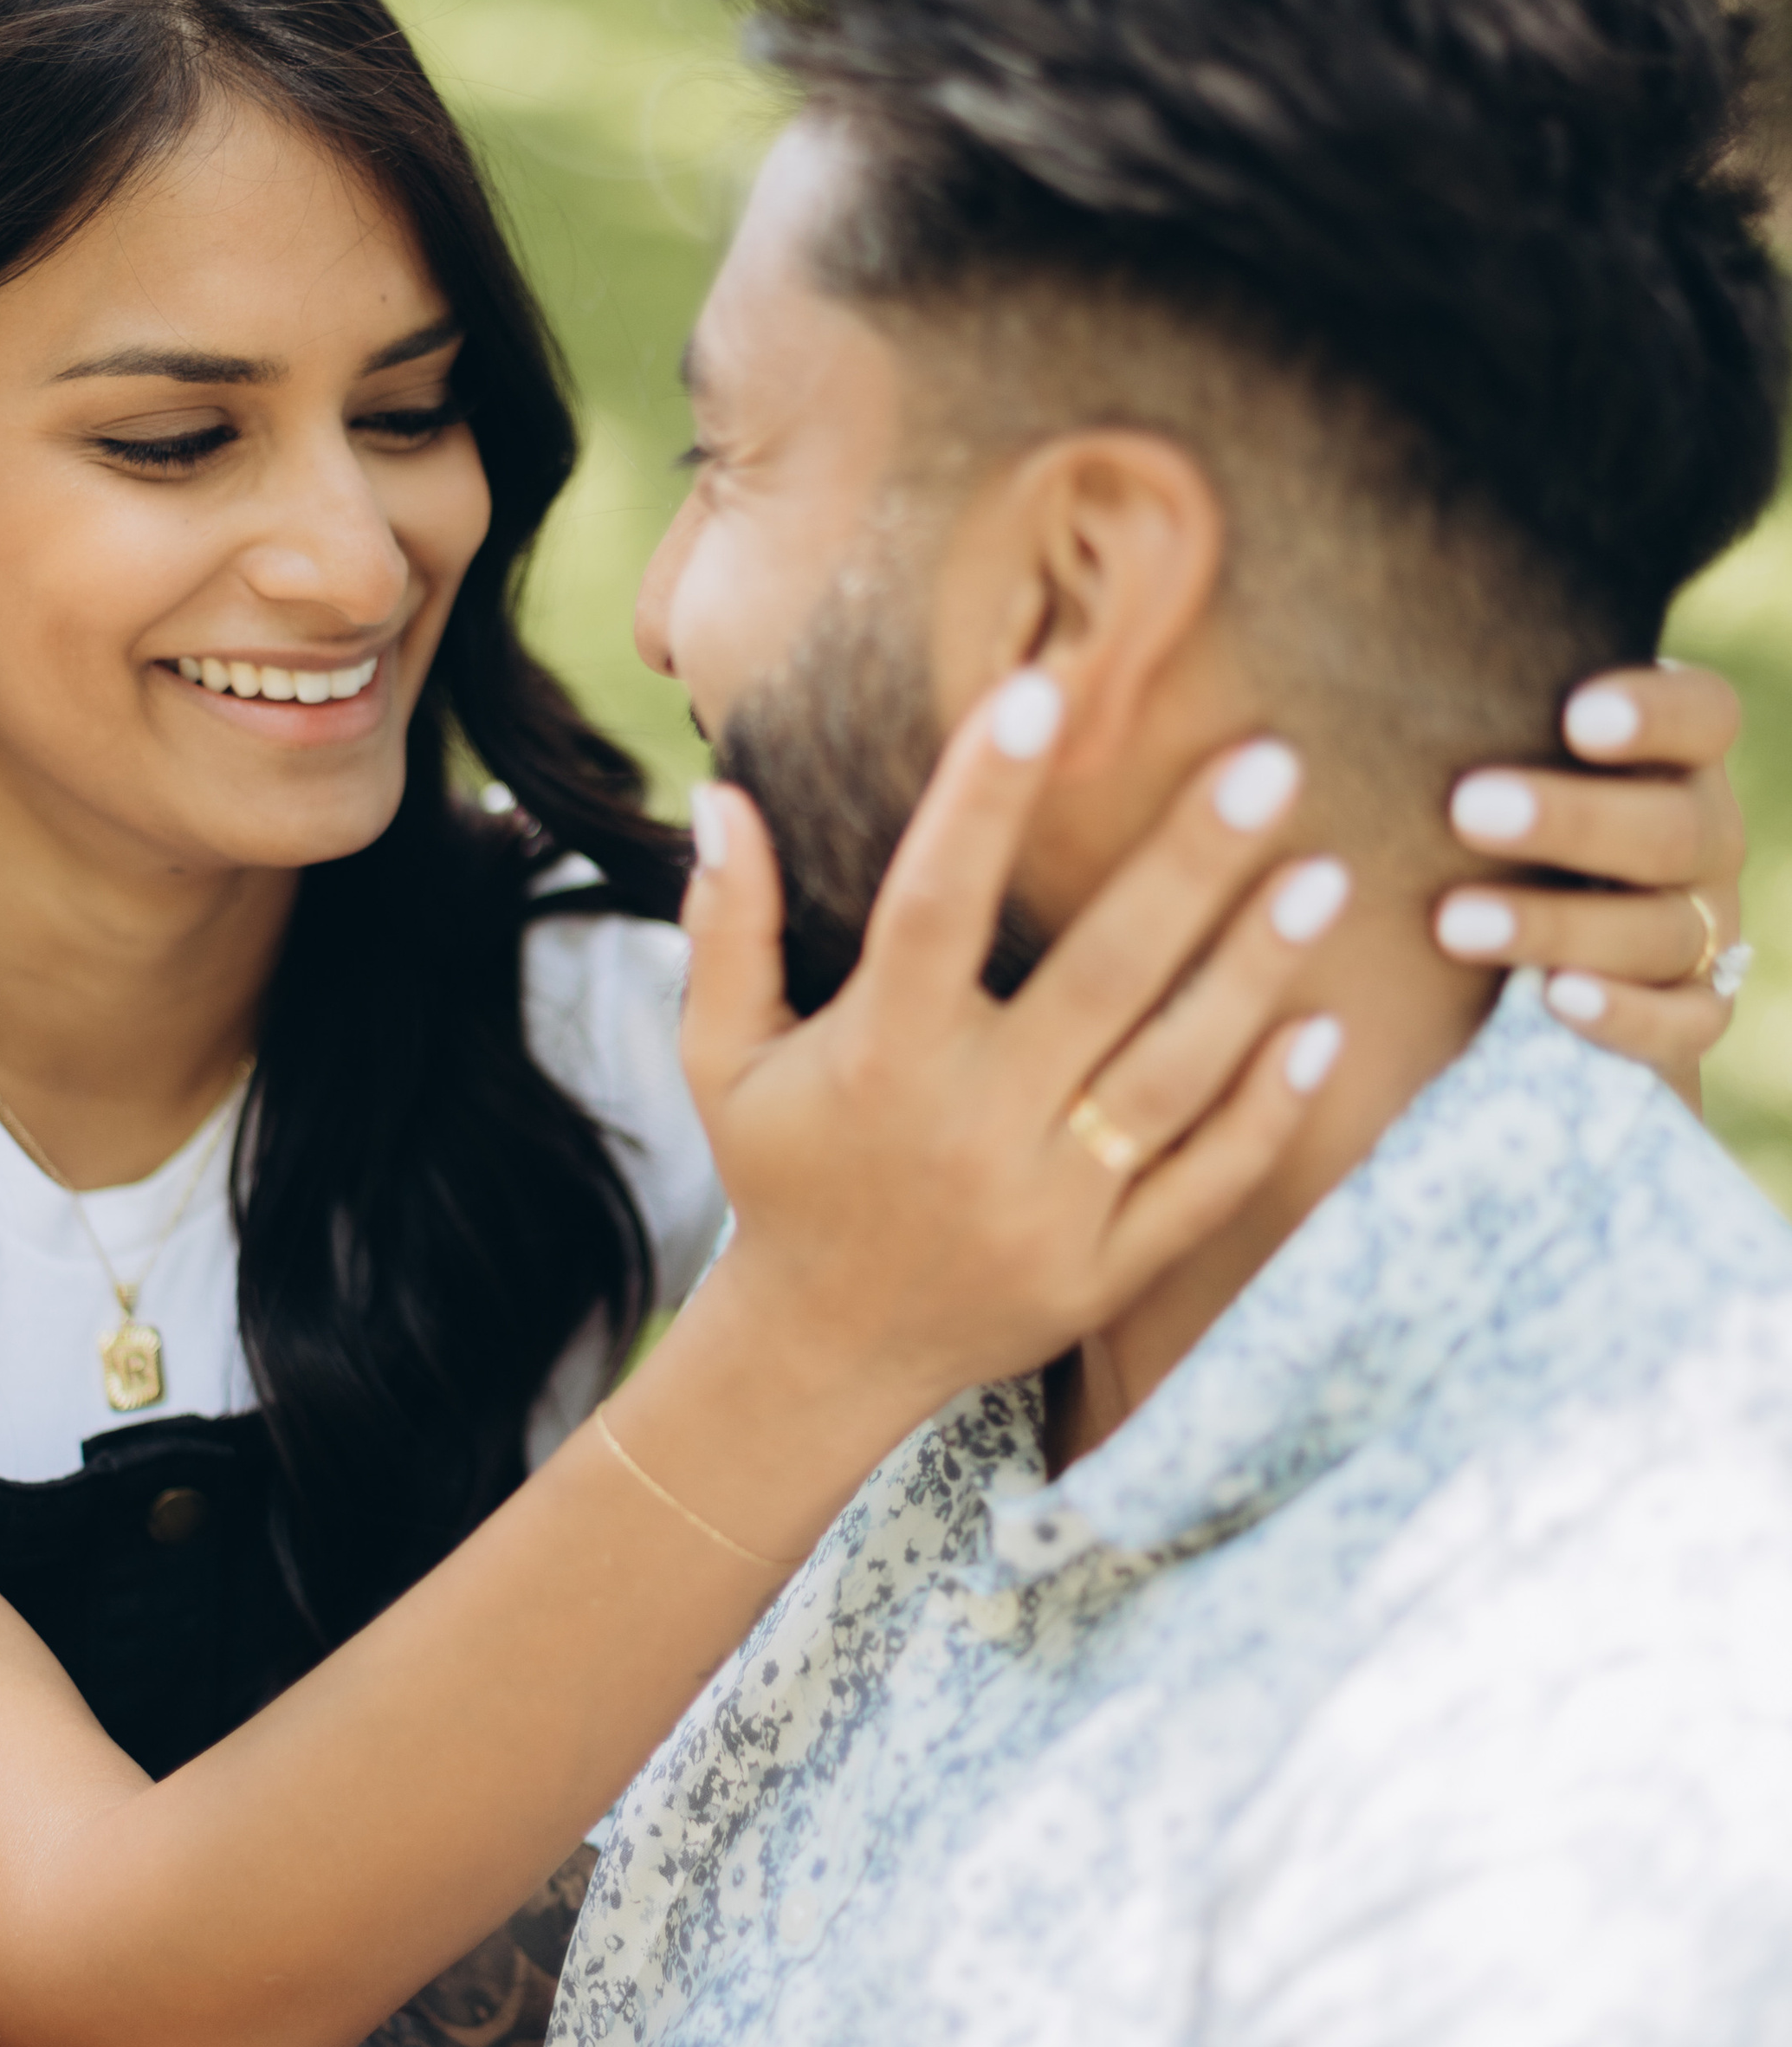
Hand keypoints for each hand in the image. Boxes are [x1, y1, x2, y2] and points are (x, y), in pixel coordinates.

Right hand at [676, 674, 1344, 1427]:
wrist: (824, 1353)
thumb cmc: (782, 1172)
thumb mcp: (722, 1057)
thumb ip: (727, 928)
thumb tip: (722, 795)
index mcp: (877, 1059)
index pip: (934, 906)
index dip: (981, 800)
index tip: (1040, 693)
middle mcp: (971, 1130)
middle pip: (1098, 979)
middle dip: (1186, 868)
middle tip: (1268, 762)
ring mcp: (1049, 1209)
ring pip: (1172, 1077)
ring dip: (1250, 974)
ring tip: (1324, 873)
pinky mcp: (1104, 1272)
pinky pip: (1203, 1184)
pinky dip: (1267, 1112)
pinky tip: (1323, 1026)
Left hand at [1433, 660, 1744, 1097]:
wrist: (1500, 957)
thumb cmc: (1462, 815)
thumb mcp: (1456, 750)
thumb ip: (1420, 688)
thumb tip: (1294, 552)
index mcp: (1671, 756)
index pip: (1704, 715)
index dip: (1655, 714)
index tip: (1574, 716)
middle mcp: (1702, 838)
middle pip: (1674, 827)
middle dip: (1571, 819)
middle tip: (1466, 808)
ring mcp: (1703, 930)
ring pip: (1665, 930)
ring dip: (1560, 924)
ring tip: (1454, 921)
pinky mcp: (1688, 1016)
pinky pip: (1685, 1024)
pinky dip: (1625, 1014)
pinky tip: (1555, 998)